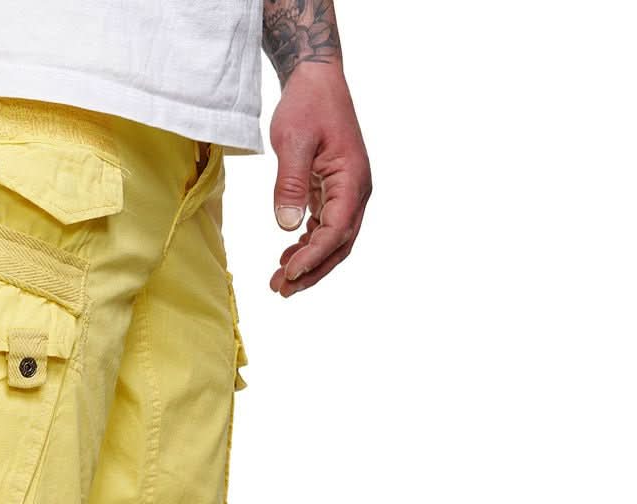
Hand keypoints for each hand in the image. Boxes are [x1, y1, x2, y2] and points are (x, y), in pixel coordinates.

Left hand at [267, 65, 371, 296]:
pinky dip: (308, 245)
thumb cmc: (306, 105)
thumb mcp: (292, 142)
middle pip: (339, 244)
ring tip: (279, 280)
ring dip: (308, 262)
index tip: (288, 274)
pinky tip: (287, 257)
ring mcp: (347, 192)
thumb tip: (288, 226)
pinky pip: (325, 228)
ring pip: (333, 240)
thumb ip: (290, 185)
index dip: (313, 257)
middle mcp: (356, 190)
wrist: (315, 81)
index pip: (336, 231)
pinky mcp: (334, 191)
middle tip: (282, 290)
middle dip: (312, 271)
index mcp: (353, 180)